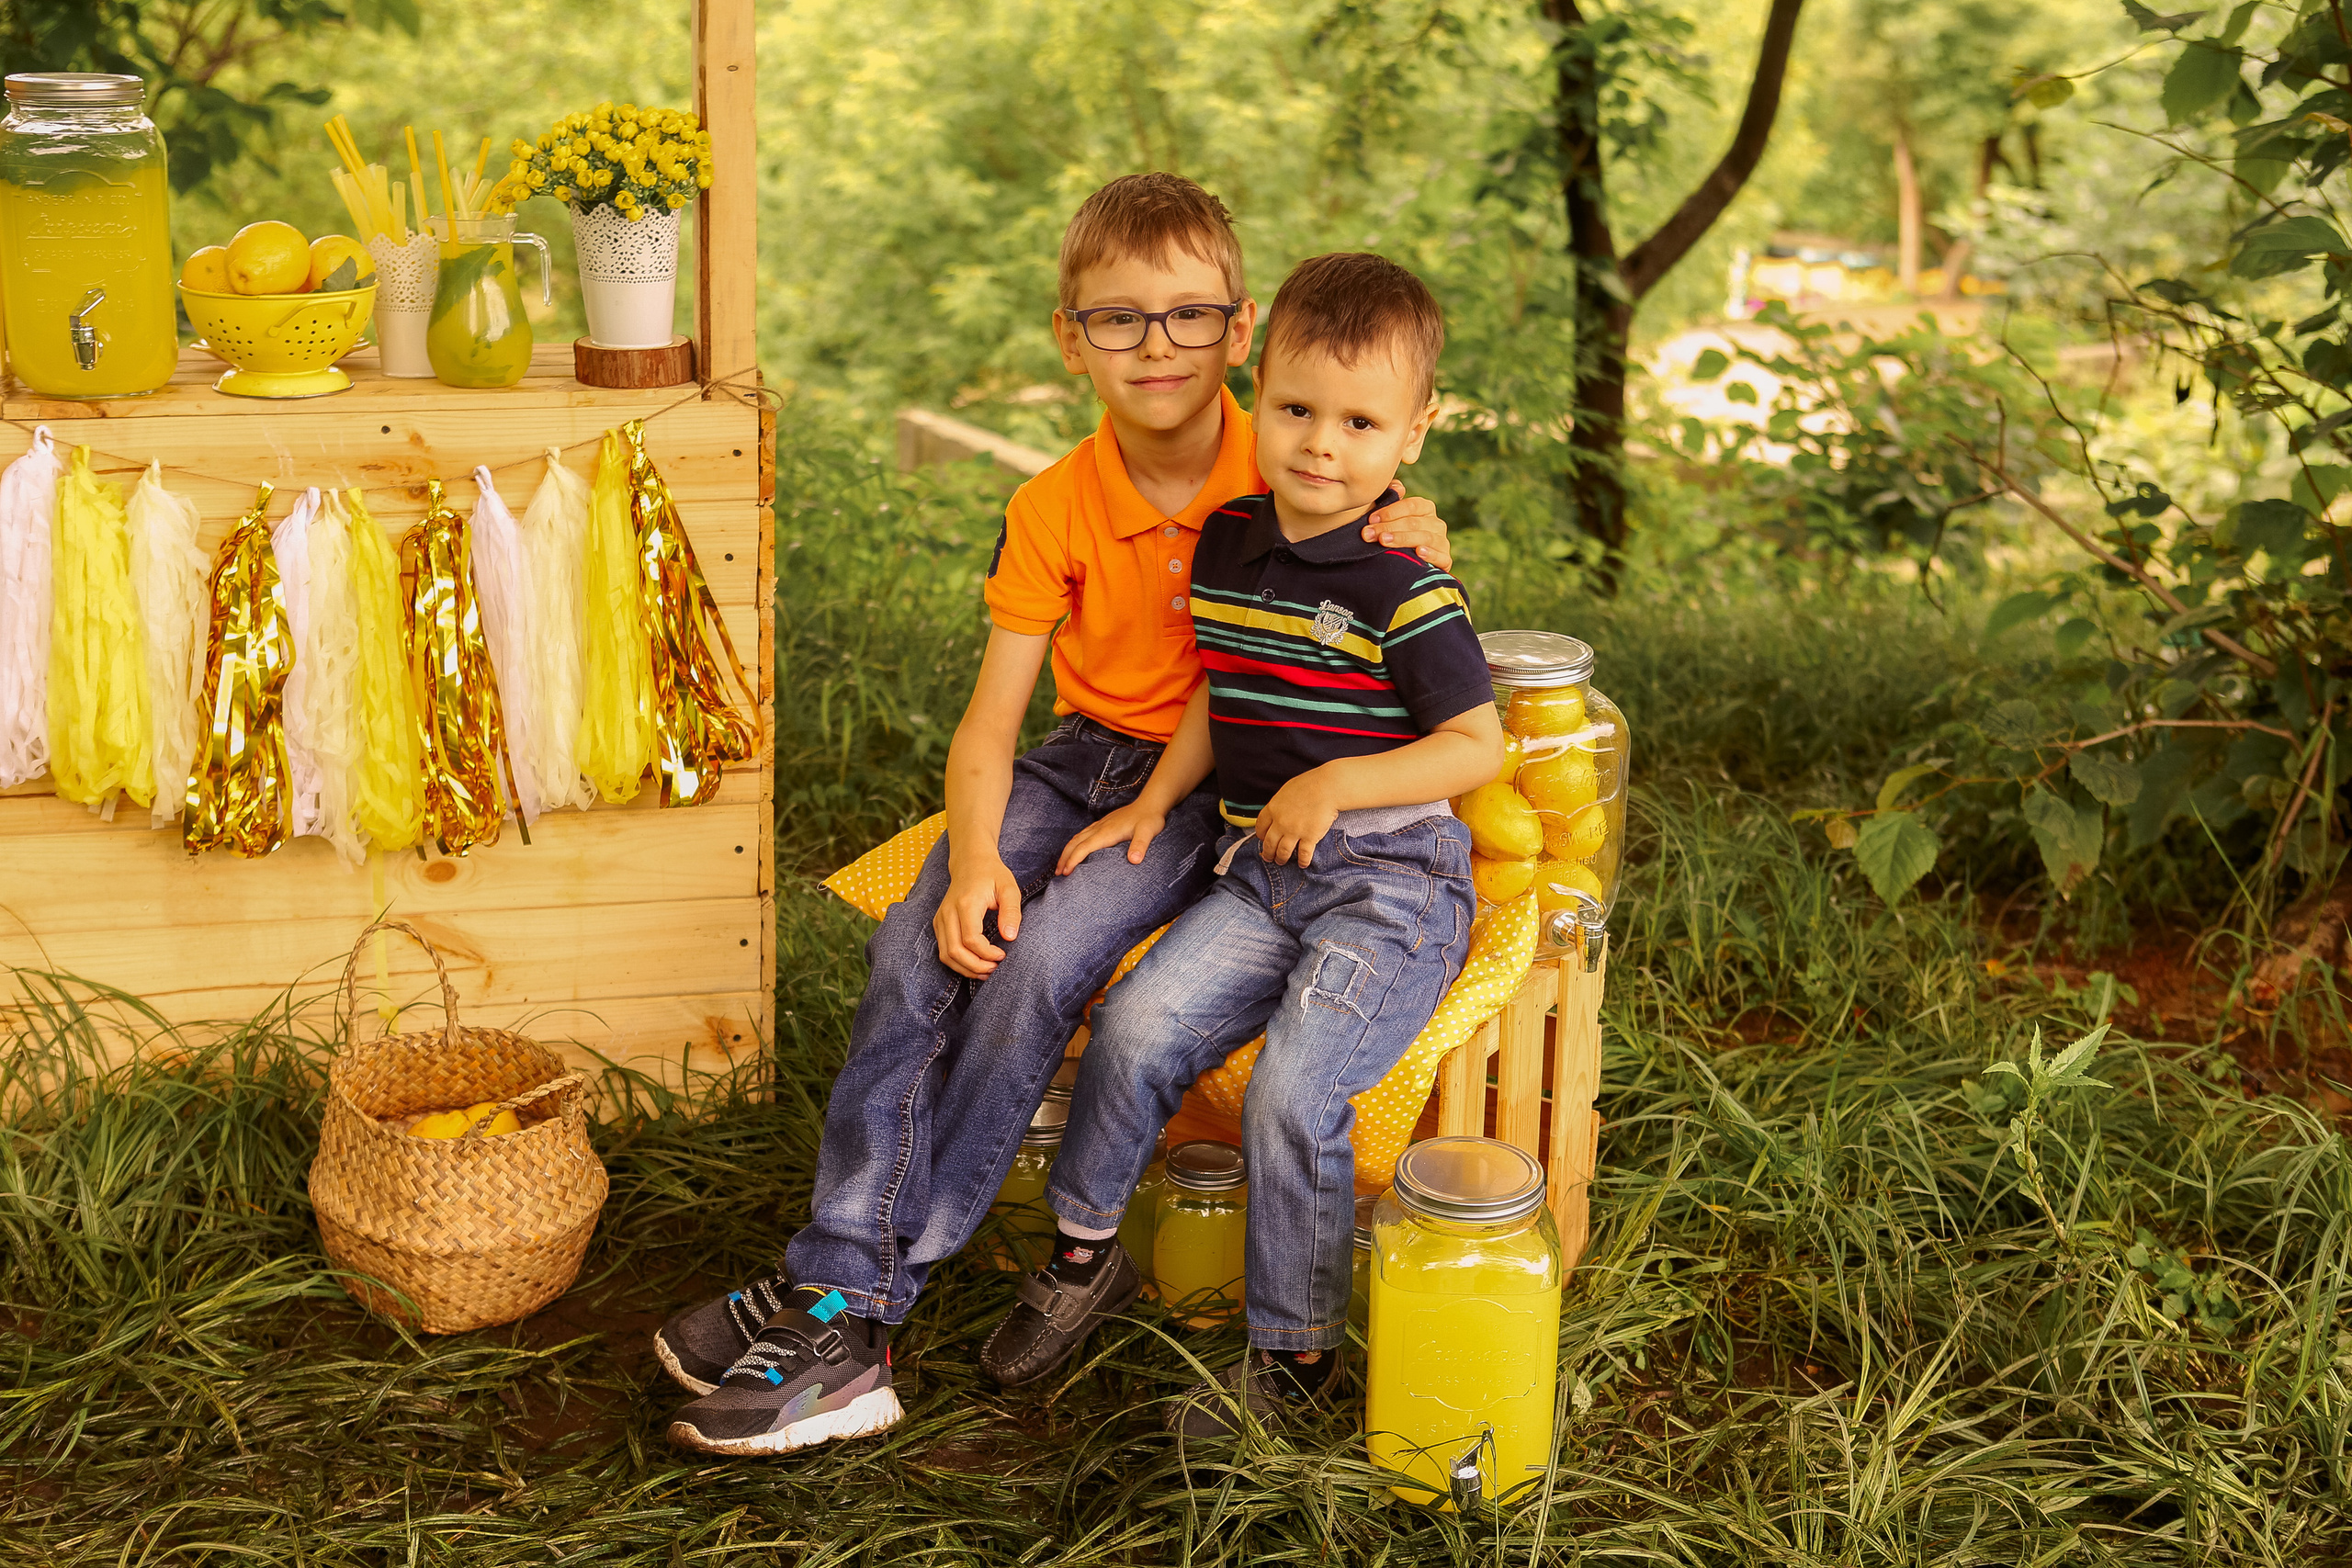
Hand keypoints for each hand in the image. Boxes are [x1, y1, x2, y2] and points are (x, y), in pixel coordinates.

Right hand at [934, 855, 1023, 978]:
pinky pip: (943, 951)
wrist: (971, 862)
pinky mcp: (938, 923)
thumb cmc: (992, 875)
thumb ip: (1012, 912)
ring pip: (946, 955)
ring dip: (965, 968)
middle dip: (976, 966)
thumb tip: (1010, 937)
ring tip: (986, 970)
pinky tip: (975, 964)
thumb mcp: (1009, 888)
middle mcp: (948, 912)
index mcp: (966, 904)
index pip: (971, 939)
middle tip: (995, 968)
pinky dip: (958, 963)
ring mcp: (940, 919)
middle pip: (955, 951)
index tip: (1002, 955)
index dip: (987, 954)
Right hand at [1057, 802, 1168, 875]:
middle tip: (1057, 874)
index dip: (1073, 860)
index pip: (1084, 847)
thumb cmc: (1149, 819)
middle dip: (1064, 858)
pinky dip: (1074, 844)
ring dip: (1066, 851)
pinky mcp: (1103, 824)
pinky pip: (1082, 834)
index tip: (1065, 873)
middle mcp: (1099, 828)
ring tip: (1061, 866)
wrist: (1150, 804)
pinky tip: (1074, 849)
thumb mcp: (1148, 832)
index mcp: (1106, 832)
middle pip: (1075, 842)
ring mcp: (1100, 825)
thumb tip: (1133, 860)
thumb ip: (1140, 846)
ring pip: (1076, 838)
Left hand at [1255, 771, 1340, 866]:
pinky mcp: (1309, 838)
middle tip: (1268, 857)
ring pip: (1283, 852)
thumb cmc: (1310, 784)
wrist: (1328, 788)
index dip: (1260, 835)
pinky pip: (1303, 855)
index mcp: (1273, 808)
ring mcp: (1294, 831)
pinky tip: (1303, 864)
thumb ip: (1280, 803)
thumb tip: (1277, 812)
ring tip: (1281, 862)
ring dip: (1281, 859)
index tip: (1263, 838)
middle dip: (1268, 852)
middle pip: (1269, 843)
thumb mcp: (1287, 790)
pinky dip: (1303, 861)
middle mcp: (1281, 822)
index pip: (1260, 826)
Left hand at [1363, 480, 1451, 572]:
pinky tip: (1419, 552)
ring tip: (1384, 541)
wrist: (1405, 562)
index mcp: (1426, 508)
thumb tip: (1398, 487)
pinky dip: (1431, 554)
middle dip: (1388, 527)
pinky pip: (1441, 557)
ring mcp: (1442, 542)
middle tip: (1368, 534)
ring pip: (1425, 537)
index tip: (1371, 519)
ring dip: (1402, 539)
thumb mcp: (1391, 515)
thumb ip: (1392, 496)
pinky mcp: (1445, 560)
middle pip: (1413, 523)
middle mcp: (1436, 523)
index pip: (1411, 505)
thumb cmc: (1396, 533)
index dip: (1390, 511)